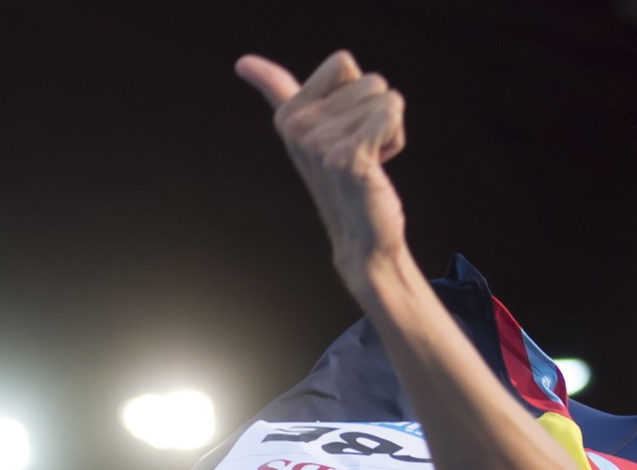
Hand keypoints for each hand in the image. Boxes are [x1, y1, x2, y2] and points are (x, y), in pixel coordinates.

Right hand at [234, 50, 407, 290]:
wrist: (362, 240)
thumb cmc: (344, 182)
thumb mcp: (309, 132)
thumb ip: (277, 92)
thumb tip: (241, 61)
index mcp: (288, 114)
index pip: (342, 62)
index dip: (358, 91)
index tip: (342, 129)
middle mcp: (298, 126)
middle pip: (370, 79)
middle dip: (377, 112)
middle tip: (360, 150)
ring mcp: (319, 143)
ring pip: (386, 97)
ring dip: (389, 129)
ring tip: (367, 160)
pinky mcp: (346, 157)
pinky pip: (390, 115)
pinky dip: (395, 139)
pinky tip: (375, 167)